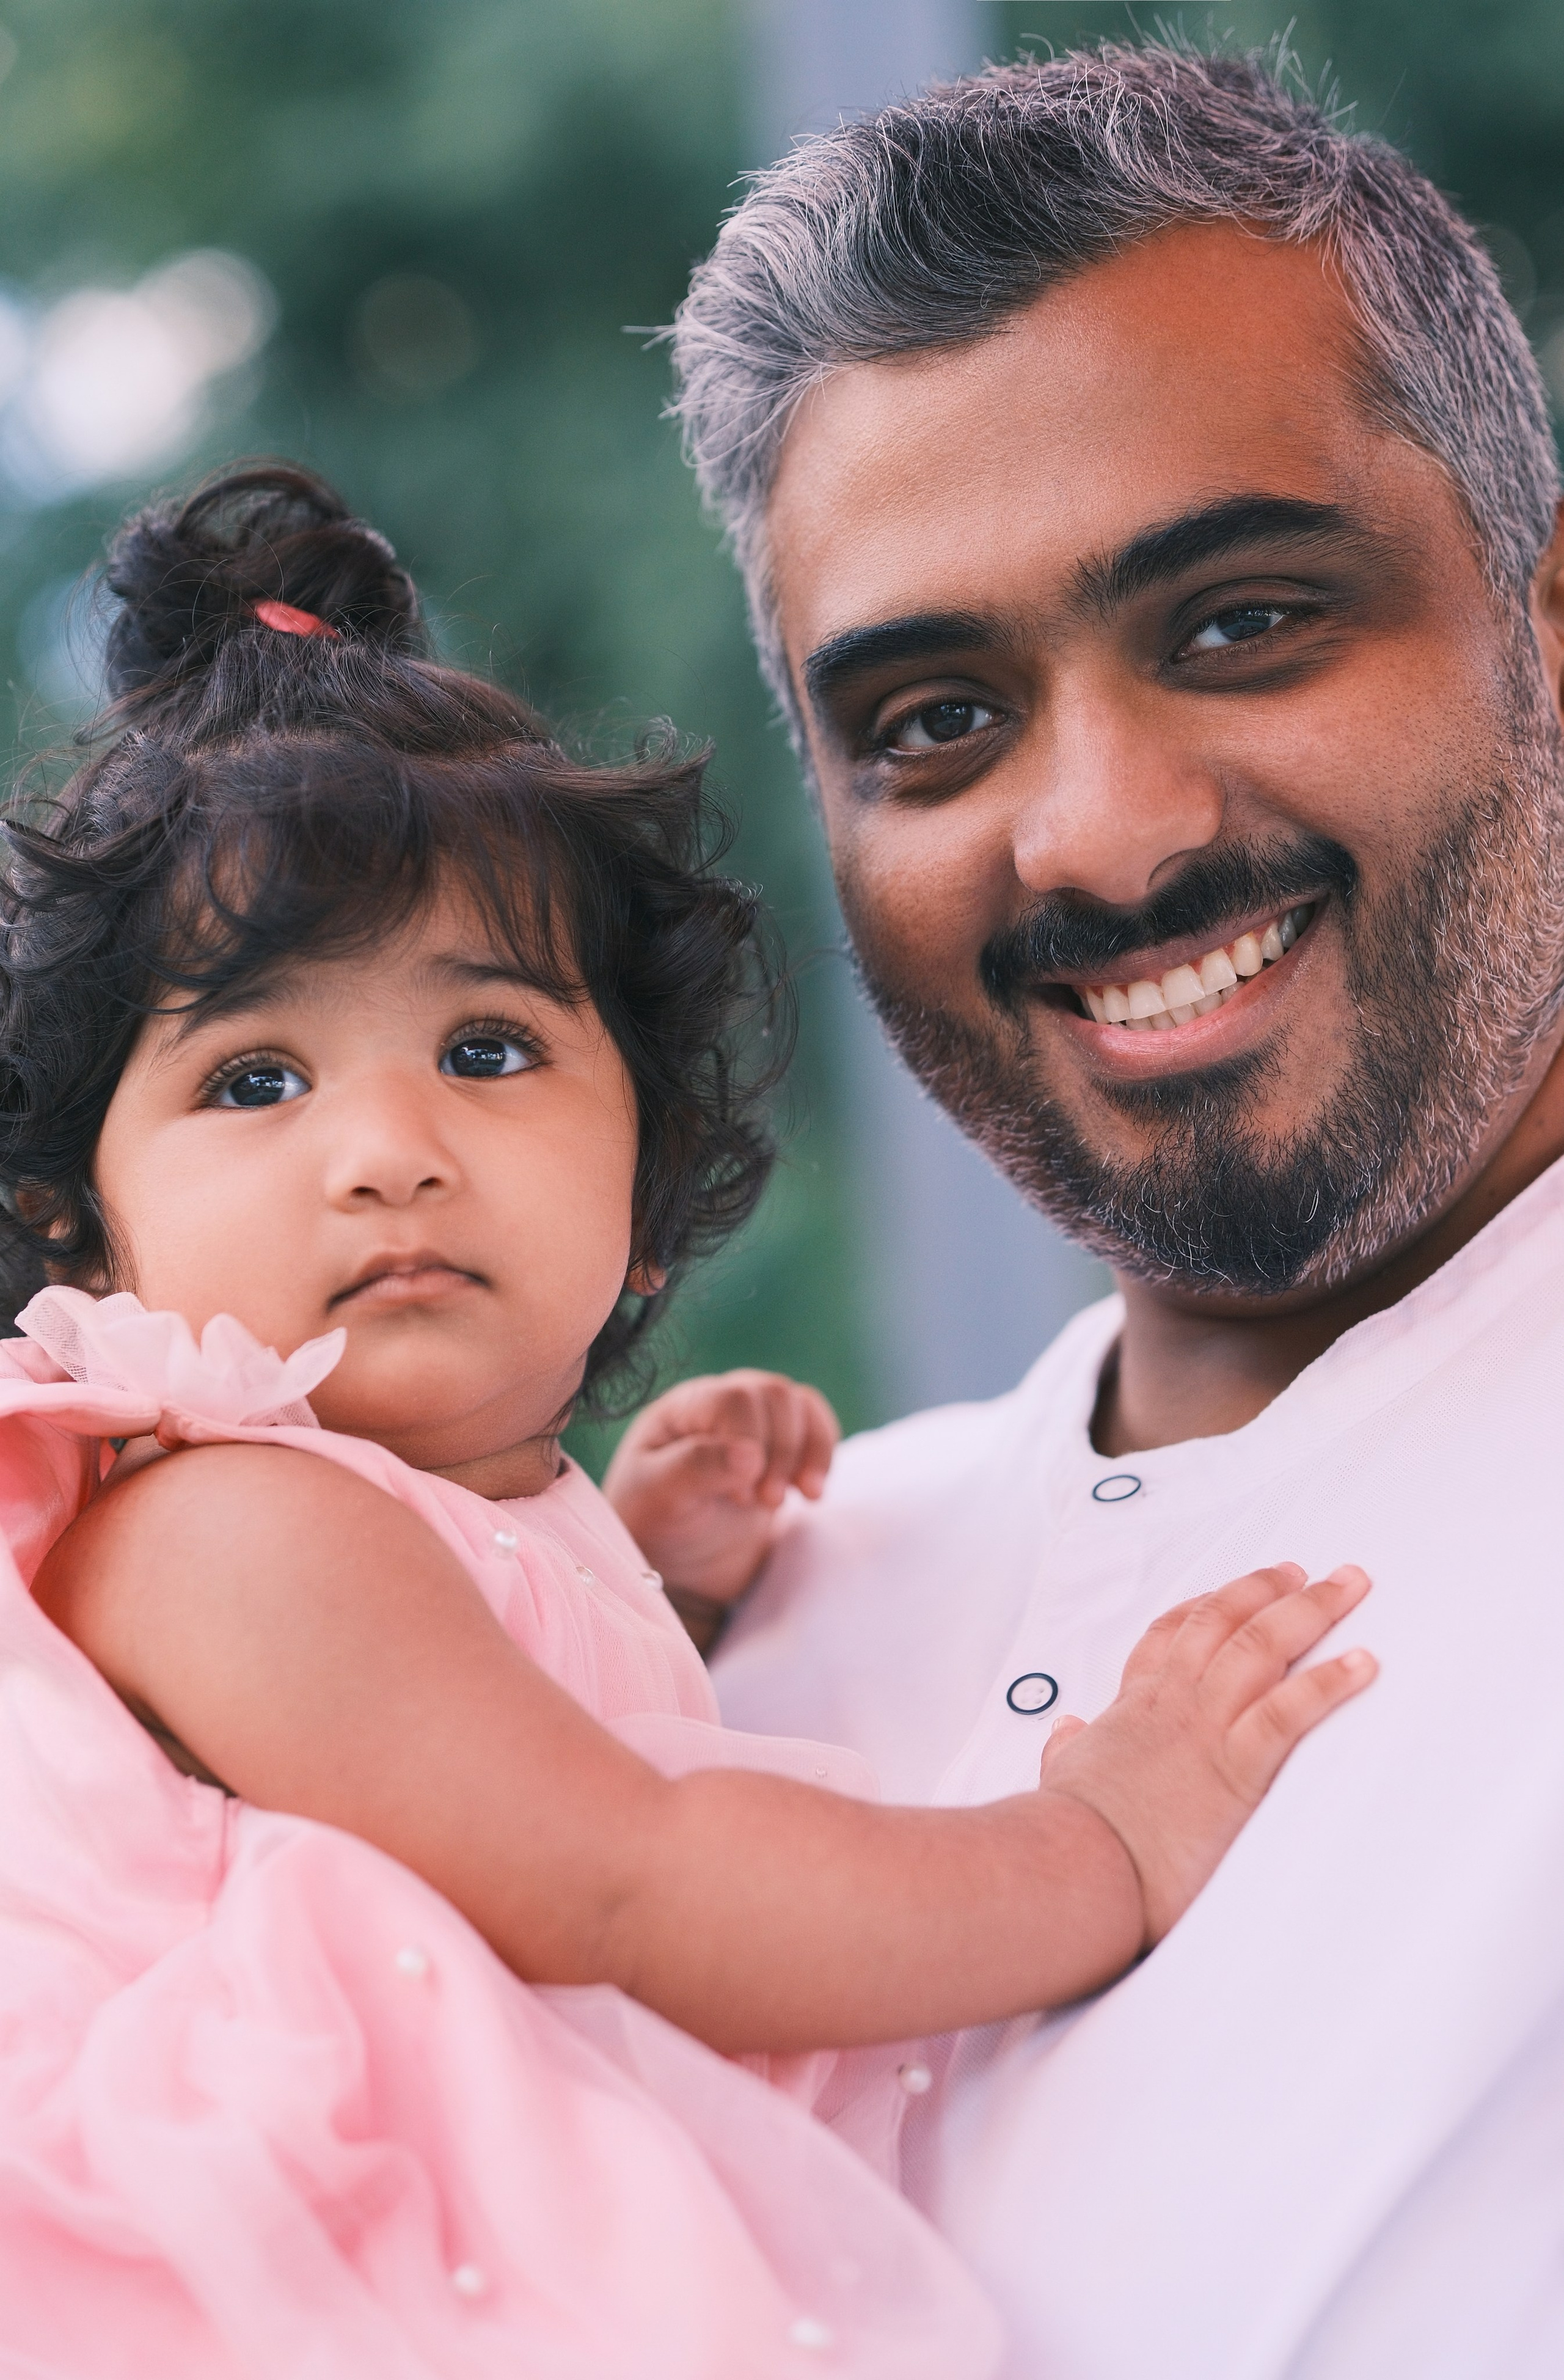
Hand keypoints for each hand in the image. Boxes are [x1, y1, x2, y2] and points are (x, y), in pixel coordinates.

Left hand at [603, 1371, 838, 1605]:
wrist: (676, 1562)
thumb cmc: (654, 1525)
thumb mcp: (659, 1498)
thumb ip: (696, 1469)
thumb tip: (751, 1455)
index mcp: (683, 1408)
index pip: (734, 1398)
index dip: (748, 1443)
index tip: (739, 1497)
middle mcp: (719, 1404)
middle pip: (773, 1394)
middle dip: (781, 1451)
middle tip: (766, 1503)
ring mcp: (753, 1422)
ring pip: (799, 1404)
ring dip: (808, 1452)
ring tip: (799, 1497)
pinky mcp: (779, 1447)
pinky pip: (815, 1424)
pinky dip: (822, 1454)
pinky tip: (810, 1491)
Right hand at [1037, 1563, 1375, 1944]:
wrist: (1078, 1863)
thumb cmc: (1073, 1830)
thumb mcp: (1066, 1776)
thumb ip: (1068, 1749)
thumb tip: (1067, 1731)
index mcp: (1137, 1706)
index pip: (1170, 1636)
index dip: (1203, 1605)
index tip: (1229, 1591)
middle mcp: (1174, 1702)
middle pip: (1223, 1622)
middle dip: (1265, 1589)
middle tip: (1301, 1571)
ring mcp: (1205, 1728)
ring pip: (1259, 1646)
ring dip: (1309, 1610)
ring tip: (1347, 1587)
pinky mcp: (1236, 1767)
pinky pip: (1290, 1712)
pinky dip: (1328, 1684)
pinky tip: (1362, 1664)